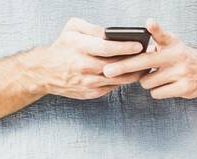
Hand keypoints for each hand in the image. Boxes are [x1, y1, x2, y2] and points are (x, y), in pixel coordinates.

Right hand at [26, 18, 146, 99]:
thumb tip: (113, 33)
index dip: (125, 47)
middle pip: (117, 66)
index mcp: (79, 47)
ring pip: (119, 79)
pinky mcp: (92, 93)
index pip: (107, 48)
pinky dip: (124, 81)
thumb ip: (93, 28)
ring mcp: (88, 82)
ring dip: (135, 73)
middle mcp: (84, 66)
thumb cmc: (63, 46)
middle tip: (151, 55)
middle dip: (136, 61)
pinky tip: (133, 74)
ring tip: (146, 66)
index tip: (140, 45)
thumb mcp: (73, 29)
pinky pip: (114, 87)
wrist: (45, 71)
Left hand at [102, 19, 196, 99]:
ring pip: (147, 82)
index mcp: (171, 43)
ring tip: (153, 77)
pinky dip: (155, 91)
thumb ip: (155, 36)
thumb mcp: (171, 42)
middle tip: (108, 71)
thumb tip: (140, 33)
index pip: (161, 35)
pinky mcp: (184, 88)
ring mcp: (181, 74)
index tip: (150, 22)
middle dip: (123, 67)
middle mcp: (176, 57)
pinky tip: (162, 86)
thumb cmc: (180, 55)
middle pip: (144, 63)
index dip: (155, 28)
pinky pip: (157, 93)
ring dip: (145, 81)